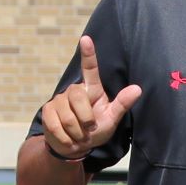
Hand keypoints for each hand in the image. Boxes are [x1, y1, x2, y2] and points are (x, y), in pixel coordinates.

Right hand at [41, 34, 141, 161]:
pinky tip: (69, 140)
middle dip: (86, 119)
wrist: (74, 146)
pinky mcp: (47, 111)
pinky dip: (66, 139)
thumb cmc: (95, 130)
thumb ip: (122, 104)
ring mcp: (58, 100)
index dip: (88, 54)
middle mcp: (73, 90)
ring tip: (80, 136)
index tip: (86, 39)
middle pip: (78, 97)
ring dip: (77, 133)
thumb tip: (138, 88)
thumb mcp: (111, 119)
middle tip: (90, 129)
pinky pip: (56, 126)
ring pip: (68, 116)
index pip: (90, 69)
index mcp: (91, 89)